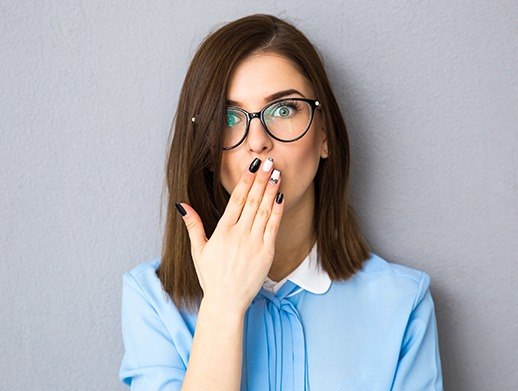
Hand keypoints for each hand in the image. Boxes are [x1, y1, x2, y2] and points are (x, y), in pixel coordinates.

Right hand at [176, 157, 283, 312]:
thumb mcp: (198, 250)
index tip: (251, 165)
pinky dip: (278, 210)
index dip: (245, 180)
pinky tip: (281, 196)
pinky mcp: (267, 252)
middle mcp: (239, 234)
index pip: (236, 199)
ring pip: (264, 210)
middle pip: (252, 200)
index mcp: (222, 231)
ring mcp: (254, 243)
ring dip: (271, 190)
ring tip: (276, 173)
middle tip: (268, 161)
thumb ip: (193, 225)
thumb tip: (182, 204)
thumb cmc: (211, 276)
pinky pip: (274, 227)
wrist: (226, 301)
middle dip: (261, 179)